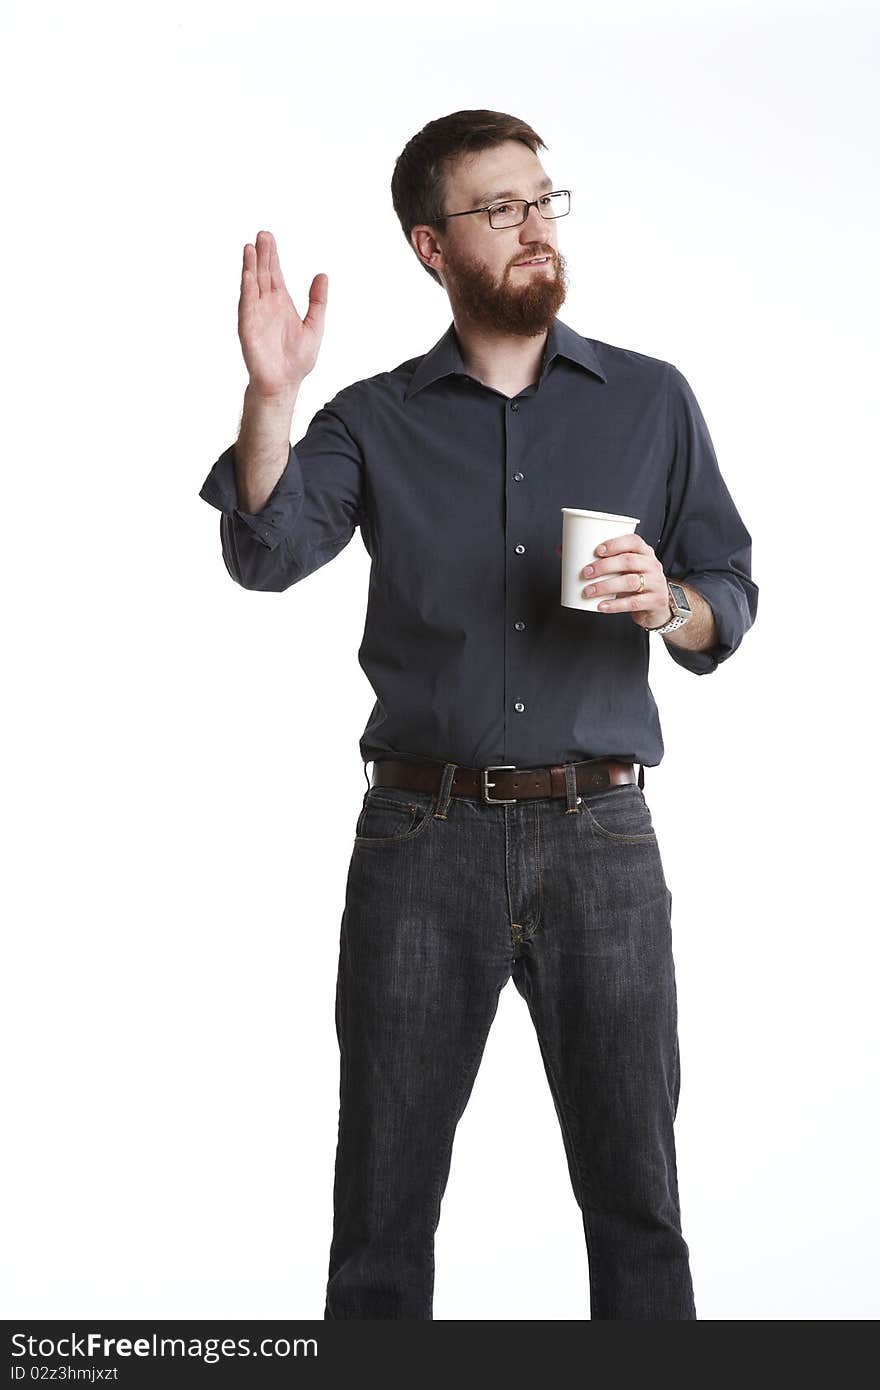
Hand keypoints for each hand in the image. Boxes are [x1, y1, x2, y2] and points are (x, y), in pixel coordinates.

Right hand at [238, 230, 327, 397]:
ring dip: (250, 266)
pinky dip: (247, 287)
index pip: (274, 273)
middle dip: (261, 254)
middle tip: (261, 234)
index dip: (272, 256)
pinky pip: (247, 303)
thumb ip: (318, 301)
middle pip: (263, 273)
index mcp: (281, 303)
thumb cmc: (297, 359)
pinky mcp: (248, 326)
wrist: (284, 383)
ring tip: (250, 247)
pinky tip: (248, 273)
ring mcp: (256, 314)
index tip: (269, 238)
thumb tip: (322, 275)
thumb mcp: (315, 325)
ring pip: (252, 284)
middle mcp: (266, 305)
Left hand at [555, 534, 669, 627]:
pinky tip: (601, 606)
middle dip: (604, 566)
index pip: (633, 541)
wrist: (657, 606)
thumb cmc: (635, 582)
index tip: (597, 550)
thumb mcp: (622, 569)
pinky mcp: (653, 601)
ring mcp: (655, 583)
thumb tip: (562, 550)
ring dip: (605, 586)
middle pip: (628, 561)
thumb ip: (599, 560)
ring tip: (588, 591)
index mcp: (644, 552)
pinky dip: (614, 605)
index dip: (615, 543)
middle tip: (585, 573)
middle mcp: (652, 565)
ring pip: (629, 582)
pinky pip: (633, 602)